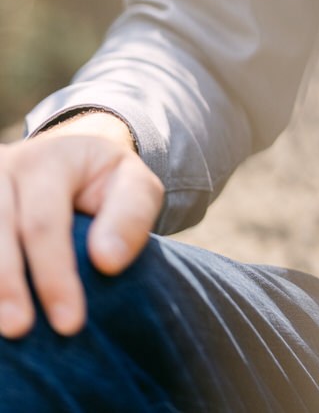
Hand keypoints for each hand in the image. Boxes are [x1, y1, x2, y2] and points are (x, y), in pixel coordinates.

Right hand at [0, 111, 163, 338]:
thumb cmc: (104, 183)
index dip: (54, 273)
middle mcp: (8, 170)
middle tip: (21, 329)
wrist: (73, 163)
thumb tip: (108, 260)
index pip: (44, 221)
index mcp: (50, 160)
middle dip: (7, 282)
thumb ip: (130, 216)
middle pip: (0, 226)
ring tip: (4, 329)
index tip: (70, 322)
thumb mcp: (134, 185)